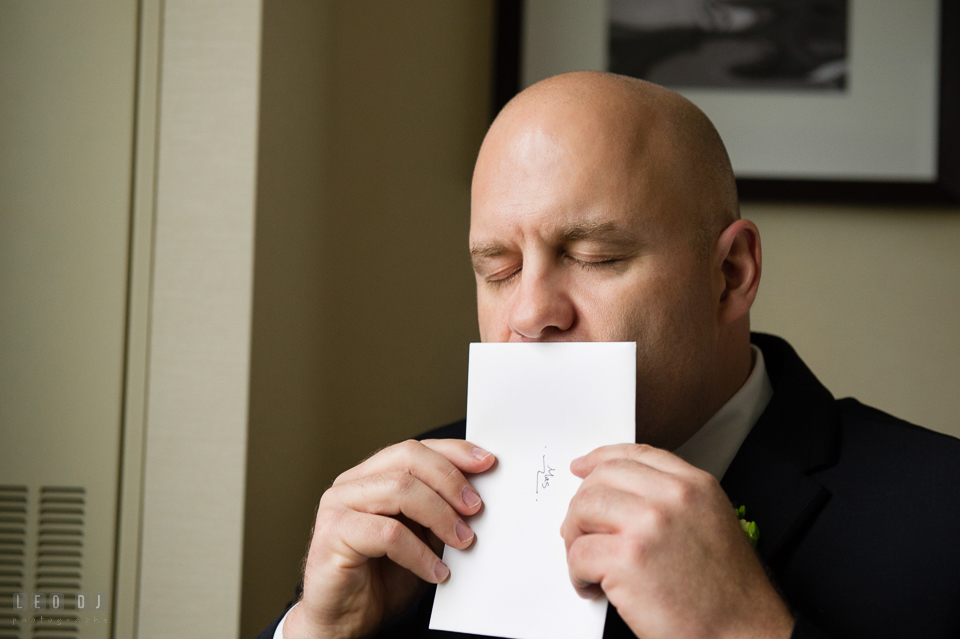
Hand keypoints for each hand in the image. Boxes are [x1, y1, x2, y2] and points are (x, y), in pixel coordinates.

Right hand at [284, 439, 495, 638]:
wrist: (344, 621)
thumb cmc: (381, 579)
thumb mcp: (422, 538)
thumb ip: (440, 512)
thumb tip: (477, 496)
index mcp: (372, 476)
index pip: (416, 449)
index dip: (453, 452)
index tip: (487, 463)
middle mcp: (352, 482)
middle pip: (408, 458)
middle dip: (449, 480)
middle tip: (476, 508)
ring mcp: (338, 504)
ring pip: (400, 489)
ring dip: (440, 515)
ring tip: (463, 542)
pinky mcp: (333, 533)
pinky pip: (388, 533)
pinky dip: (420, 553)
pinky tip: (436, 571)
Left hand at [561, 444, 792, 638]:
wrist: (742, 633)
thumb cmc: (724, 592)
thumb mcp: (710, 522)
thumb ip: (669, 499)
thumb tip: (616, 493)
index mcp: (695, 485)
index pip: (634, 455)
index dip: (599, 459)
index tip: (581, 468)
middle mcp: (673, 497)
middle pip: (601, 479)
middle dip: (582, 507)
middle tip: (580, 535)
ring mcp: (649, 525)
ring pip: (582, 509)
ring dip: (574, 538)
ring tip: (587, 564)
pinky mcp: (627, 559)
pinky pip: (578, 553)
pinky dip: (576, 574)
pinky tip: (591, 587)